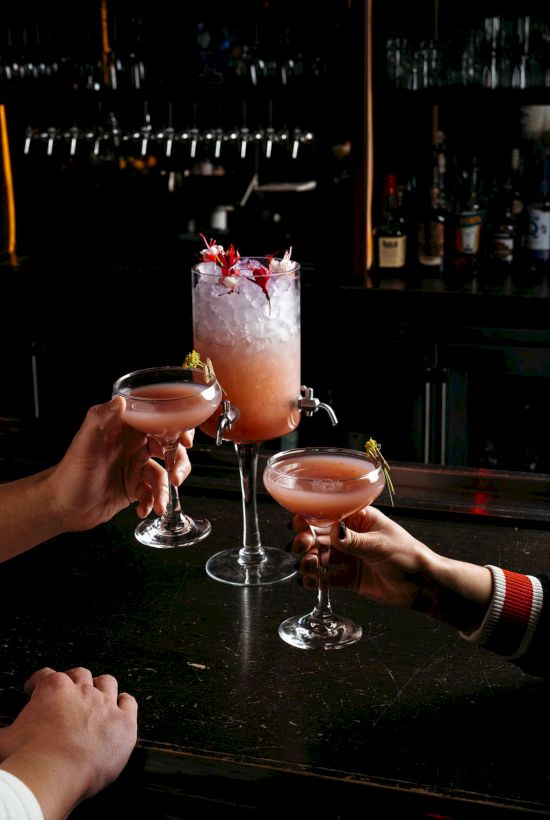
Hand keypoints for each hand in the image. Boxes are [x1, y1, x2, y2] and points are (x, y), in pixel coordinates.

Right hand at [0, 666, 136, 818]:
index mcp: (54, 689)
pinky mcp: (124, 723)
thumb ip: (4, 732)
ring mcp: (106, 704)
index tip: (33, 688)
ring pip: (108, 683)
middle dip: (73, 681)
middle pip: (81, 674)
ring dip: (102, 687)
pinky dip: (125, 703)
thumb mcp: (5, 739)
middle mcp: (82, 691)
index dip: (37, 681)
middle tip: (68, 693)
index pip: (45, 675)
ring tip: (98, 695)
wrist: (53, 774)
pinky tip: (122, 707)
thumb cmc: (28, 756)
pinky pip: (130, 703)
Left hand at [46, 396, 193, 531]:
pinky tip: (143, 510)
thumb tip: (121, 400)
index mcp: (124, 429)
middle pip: (168, 447)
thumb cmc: (70, 472)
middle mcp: (132, 445)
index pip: (157, 419)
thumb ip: (101, 419)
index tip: (185, 440)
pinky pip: (153, 492)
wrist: (62, 506)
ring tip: (159, 504)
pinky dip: (152, 502)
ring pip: (163, 473)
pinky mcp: (134, 487)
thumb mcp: (85, 443)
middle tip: (176, 477)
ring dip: (165, 489)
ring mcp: (134, 467)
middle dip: (177, 462)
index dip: (177, 427)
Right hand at [290, 506, 492, 630]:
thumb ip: (353, 540)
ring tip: (307, 567)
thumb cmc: (407, 555)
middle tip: (301, 548)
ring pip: (320, 557)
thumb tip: (332, 530)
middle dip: (305, 541)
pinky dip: (316, 581)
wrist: (422, 585)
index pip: (328, 514)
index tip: (296, 525)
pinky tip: (309, 583)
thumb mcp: (379, 544)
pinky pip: (327, 579)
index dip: (309, 518)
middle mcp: (350, 536)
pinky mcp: (349, 578)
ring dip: (309, 561)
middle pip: (319, 536)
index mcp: (358, 519)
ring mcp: (349, 557)